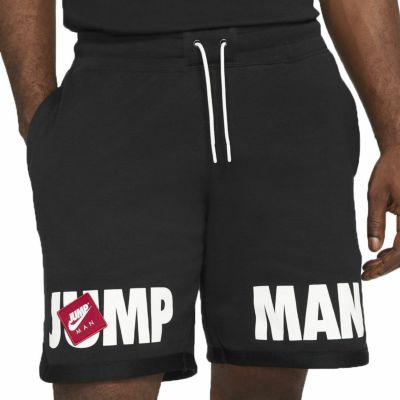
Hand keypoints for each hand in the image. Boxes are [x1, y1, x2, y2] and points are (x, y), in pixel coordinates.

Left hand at [363, 145, 399, 279]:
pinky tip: (382, 253)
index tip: (367, 272)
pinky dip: (398, 249)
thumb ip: (375, 222)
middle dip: (387, 266)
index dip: (385, 266)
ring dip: (392, 260)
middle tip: (366, 272)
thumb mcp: (376, 195)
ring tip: (370, 264)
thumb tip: (373, 248)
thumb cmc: (390, 170)